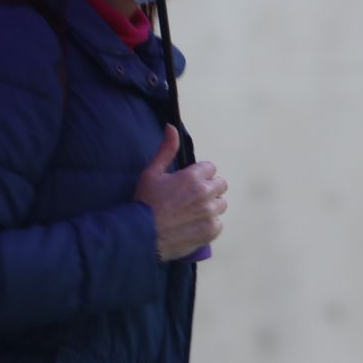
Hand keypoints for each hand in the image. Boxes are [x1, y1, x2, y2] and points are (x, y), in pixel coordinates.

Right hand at [133, 125, 228, 261]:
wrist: (141, 235)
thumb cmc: (145, 202)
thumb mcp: (152, 172)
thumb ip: (166, 150)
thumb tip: (172, 127)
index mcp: (193, 177)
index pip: (211, 168)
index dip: (199, 175)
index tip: (187, 183)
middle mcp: (205, 193)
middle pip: (220, 184)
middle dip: (208, 188)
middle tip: (191, 198)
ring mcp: (210, 213)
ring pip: (220, 204)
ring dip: (210, 206)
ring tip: (192, 212)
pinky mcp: (210, 231)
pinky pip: (219, 224)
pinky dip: (209, 225)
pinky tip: (194, 225)